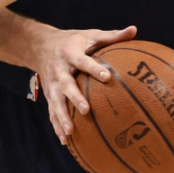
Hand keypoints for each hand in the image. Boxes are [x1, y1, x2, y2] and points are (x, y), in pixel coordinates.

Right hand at [38, 25, 137, 143]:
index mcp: (69, 53)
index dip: (94, 68)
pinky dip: (57, 126)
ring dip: (61, 117)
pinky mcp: (48, 94)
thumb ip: (111, 36)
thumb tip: (134, 30)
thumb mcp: (89, 35)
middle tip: (86, 110)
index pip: (82, 61)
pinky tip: (66, 142)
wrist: (39, 44)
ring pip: (55, 102)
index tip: (107, 77)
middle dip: (74, 97)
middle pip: (65, 85)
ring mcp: (51, 84)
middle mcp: (58, 70)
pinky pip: (52, 111)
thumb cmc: (72, 41)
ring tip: (71, 132)